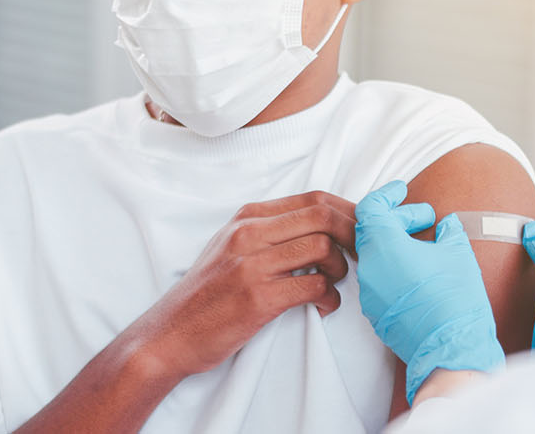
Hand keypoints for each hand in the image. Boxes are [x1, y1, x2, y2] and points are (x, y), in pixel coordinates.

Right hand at [130, 191, 357, 379]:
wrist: (169, 334)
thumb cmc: (207, 295)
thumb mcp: (231, 248)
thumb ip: (269, 232)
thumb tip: (321, 226)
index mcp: (247, 218)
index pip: (313, 199)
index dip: (349, 212)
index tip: (365, 230)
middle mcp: (248, 234)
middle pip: (323, 216)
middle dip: (354, 235)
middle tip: (365, 256)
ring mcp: (251, 265)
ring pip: (322, 248)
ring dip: (340, 269)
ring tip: (333, 284)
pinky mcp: (257, 298)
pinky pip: (314, 287)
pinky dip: (329, 298)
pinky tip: (324, 306)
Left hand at [354, 181, 505, 404]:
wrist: (450, 348)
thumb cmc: (455, 298)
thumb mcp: (457, 252)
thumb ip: (448, 231)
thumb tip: (446, 226)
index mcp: (384, 246)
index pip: (371, 207)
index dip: (388, 194)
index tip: (402, 190)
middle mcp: (369, 268)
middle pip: (371, 230)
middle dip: (398, 219)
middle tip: (425, 218)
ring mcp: (369, 293)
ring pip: (374, 256)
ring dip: (396, 243)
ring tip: (425, 243)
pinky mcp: (376, 312)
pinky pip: (379, 279)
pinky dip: (394, 266)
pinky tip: (419, 269)